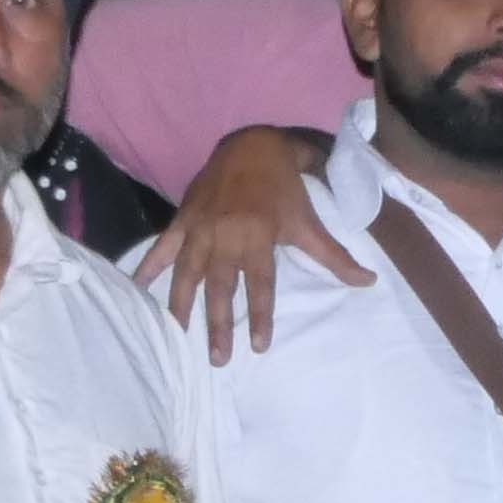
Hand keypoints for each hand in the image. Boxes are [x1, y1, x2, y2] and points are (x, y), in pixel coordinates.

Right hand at [131, 127, 358, 359]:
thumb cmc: (284, 187)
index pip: (260, 286)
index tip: (258, 347)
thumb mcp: (308, 221)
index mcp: (257, 238)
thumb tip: (367, 282)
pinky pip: (162, 247)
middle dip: (217, 325)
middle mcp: (225, 237)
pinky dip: (148, 266)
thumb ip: (334, 256)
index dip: (260, 317)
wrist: (252, 144)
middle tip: (217, 359)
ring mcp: (199, 229)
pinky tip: (135, 289)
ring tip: (176, 335)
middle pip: (220, 288)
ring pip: (187, 273)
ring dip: (180, 305)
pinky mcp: (183, 220)